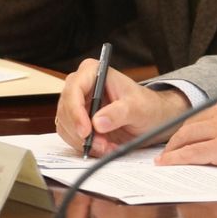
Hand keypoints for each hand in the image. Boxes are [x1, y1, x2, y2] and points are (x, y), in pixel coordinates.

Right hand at [56, 58, 187, 155]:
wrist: (150, 117)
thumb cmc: (146, 105)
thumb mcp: (137, 107)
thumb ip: (119, 113)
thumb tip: (98, 122)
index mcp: (94, 72)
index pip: (74, 89)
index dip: (75, 111)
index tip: (86, 131)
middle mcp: (81, 85)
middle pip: (66, 110)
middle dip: (82, 131)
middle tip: (101, 144)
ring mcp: (77, 104)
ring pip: (66, 126)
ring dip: (85, 141)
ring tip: (107, 146)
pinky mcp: (76, 120)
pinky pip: (71, 136)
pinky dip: (85, 145)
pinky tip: (104, 146)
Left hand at [158, 92, 216, 173]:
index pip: (202, 114)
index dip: (187, 127)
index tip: (179, 137)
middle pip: (190, 124)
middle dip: (175, 139)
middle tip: (166, 151)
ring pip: (186, 138)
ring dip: (171, 150)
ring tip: (164, 160)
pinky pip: (191, 154)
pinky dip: (176, 159)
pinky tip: (168, 164)